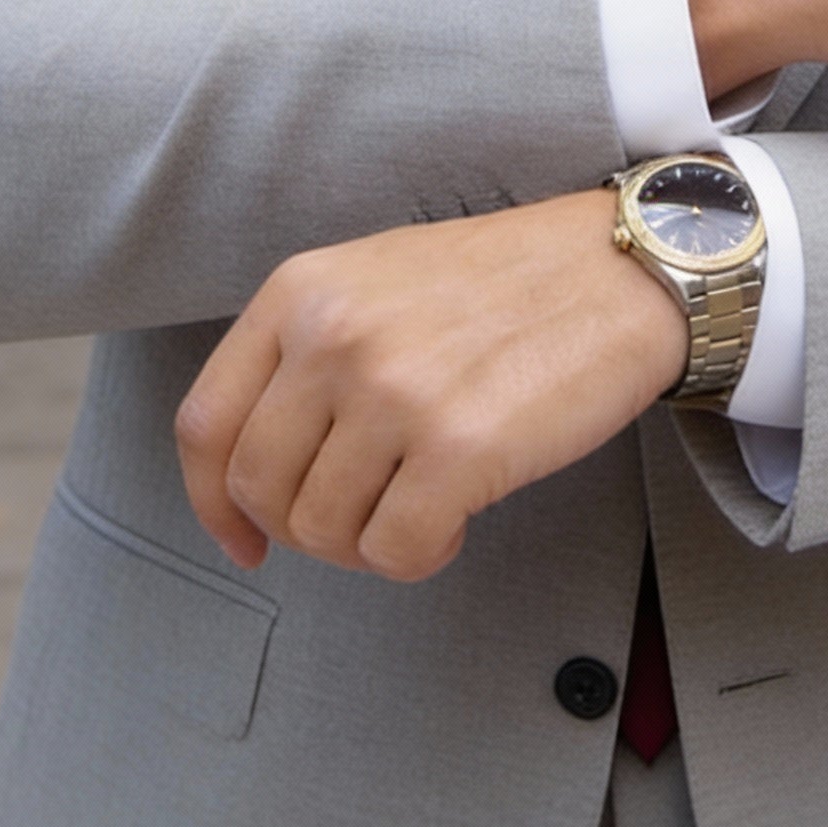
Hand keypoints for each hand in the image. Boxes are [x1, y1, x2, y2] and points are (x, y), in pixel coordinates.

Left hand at [175, 190, 686, 581]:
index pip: (206, 424)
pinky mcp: (459, 447)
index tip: (242, 538)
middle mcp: (334, 336)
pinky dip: (421, 556)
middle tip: (362, 518)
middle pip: (258, 489)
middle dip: (303, 529)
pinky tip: (455, 521)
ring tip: (421, 504)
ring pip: (322, 530)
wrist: (621, 270)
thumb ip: (309, 350)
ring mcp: (394, 391)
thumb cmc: (506, 282)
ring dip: (367, 542)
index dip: (212, 502)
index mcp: (302, 290)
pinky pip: (395, 552)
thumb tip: (259, 470)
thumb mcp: (378, 279)